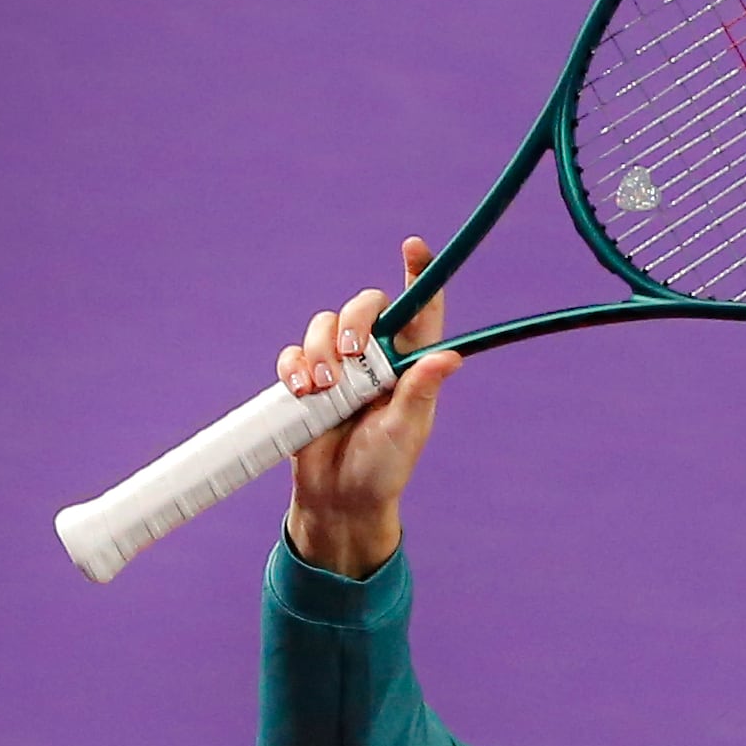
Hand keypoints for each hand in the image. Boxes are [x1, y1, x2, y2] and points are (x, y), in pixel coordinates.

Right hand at [280, 235, 462, 578]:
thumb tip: (451, 356)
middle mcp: (377, 359)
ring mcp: (340, 367)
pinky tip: (301, 391)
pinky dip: (294, 367)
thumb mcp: (405, 430)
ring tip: (324, 390)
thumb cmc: (382, 468)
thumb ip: (419, 391)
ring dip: (320, 351)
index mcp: (411, 365)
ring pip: (324, 325)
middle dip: (354, 323)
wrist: (338, 498)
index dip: (419, 275)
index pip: (421, 311)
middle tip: (351, 356)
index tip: (411, 247)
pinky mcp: (307, 380)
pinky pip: (294, 354)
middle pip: (365, 307)